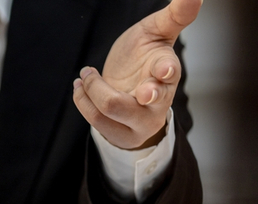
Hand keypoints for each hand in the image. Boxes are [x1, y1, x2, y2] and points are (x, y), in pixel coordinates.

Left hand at [73, 0, 200, 148]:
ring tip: (85, 75)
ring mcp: (141, 122)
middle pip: (141, 100)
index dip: (166, 71)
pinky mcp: (122, 135)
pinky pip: (96, 121)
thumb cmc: (145, 58)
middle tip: (90, 76)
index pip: (170, 72)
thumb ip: (176, 14)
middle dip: (116, 90)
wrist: (130, 89)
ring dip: (89, 88)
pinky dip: (82, 100)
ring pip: (110, 109)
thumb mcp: (157, 31)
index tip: (162, 70)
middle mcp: (158, 102)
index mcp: (169, 73)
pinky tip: (80, 87)